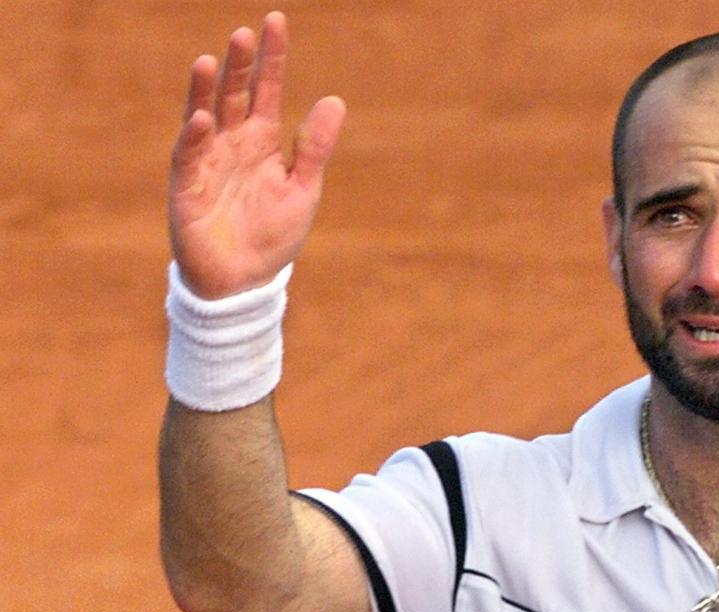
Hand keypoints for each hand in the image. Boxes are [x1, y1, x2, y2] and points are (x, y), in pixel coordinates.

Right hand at [169, 11, 344, 298]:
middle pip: (234, 94)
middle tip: (244, 33)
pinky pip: (189, 156)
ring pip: (204, 116)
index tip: (276, 21)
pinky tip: (203, 117)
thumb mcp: (303, 188)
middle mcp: (232, 143)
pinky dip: (194, 137)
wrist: (246, 281)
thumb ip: (314, 147)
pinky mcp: (187, 187)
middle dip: (238, 64)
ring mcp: (207, 161)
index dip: (272, 57)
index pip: (266, 89)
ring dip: (204, 90)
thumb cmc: (273, 236)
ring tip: (208, 60)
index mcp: (262, 140)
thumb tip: (334, 100)